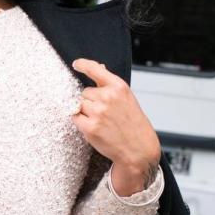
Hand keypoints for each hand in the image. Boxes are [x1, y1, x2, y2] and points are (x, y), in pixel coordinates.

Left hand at [70, 59, 160, 195]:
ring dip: (86, 111)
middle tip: (104, 113)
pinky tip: (94, 126)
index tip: (76, 64)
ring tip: (101, 121)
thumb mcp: (127, 98)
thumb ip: (111, 85)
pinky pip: (75, 117)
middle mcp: (108, 97)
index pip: (94, 69)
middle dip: (91, 100)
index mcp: (118, 87)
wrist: (139, 150)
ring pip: (80, 104)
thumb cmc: (134, 124)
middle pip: (84, 92)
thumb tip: (98, 67)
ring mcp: (98, 112)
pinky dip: (81, 121)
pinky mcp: (90, 127)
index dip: (82, 65)